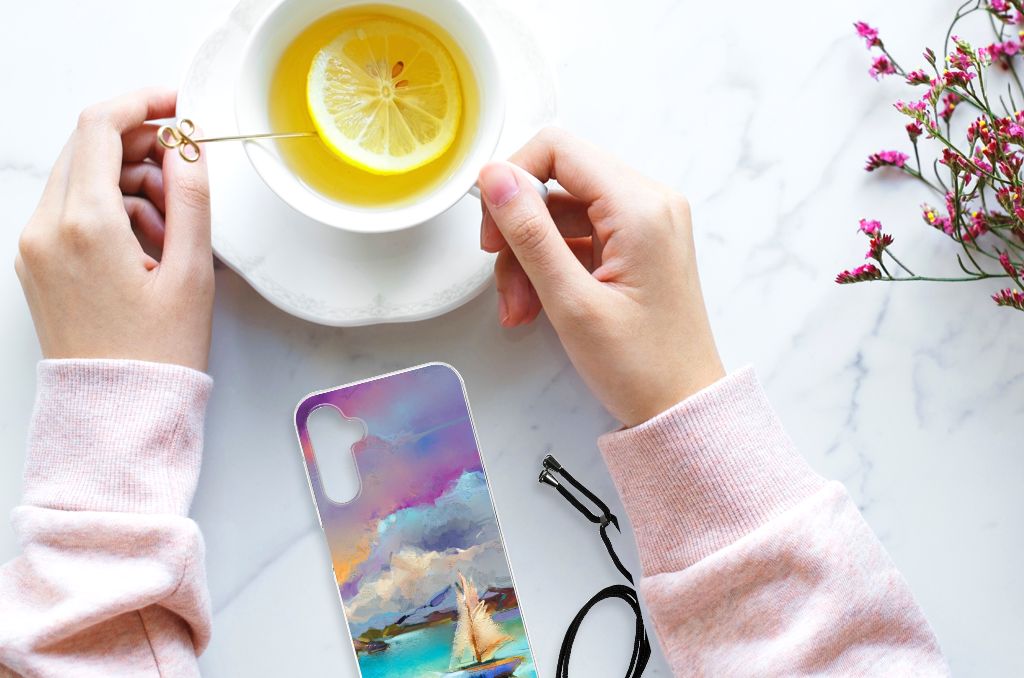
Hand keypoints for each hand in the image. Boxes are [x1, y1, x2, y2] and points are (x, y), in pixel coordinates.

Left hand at [15, 88, 213, 371]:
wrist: (117, 412)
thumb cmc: (157, 354)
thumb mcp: (191, 273)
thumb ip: (191, 198)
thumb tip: (188, 147)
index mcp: (85, 225)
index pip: (101, 127)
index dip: (143, 103)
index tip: (177, 105)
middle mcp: (46, 229)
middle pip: (88, 148)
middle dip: (141, 147)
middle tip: (185, 174)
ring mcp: (35, 246)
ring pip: (81, 178)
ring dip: (129, 182)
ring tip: (173, 228)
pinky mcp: (37, 263)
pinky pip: (72, 210)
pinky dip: (110, 210)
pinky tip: (147, 245)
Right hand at [478, 128, 723, 426]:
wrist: (683, 408)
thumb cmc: (641, 366)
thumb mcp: (571, 301)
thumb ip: (530, 233)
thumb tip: (494, 177)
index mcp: (640, 207)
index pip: (558, 149)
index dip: (513, 179)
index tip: (492, 228)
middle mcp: (649, 203)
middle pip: (557, 182)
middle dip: (519, 230)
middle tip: (502, 279)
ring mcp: (645, 224)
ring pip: (561, 213)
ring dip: (529, 257)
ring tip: (520, 309)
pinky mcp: (637, 246)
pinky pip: (578, 237)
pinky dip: (550, 267)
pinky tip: (537, 306)